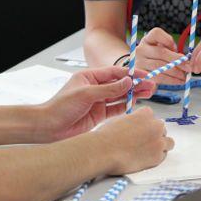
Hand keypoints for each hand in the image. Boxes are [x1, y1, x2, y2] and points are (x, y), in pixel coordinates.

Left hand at [41, 67, 155, 141]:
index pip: (115, 73)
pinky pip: (116, 109)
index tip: (144, 75)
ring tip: (149, 93)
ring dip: (134, 94)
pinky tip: (137, 103)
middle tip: (151, 85)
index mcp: (90, 77)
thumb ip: (109, 89)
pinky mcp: (99, 115)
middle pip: (120, 84)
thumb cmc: (61, 106)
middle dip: (136, 84)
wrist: (48, 127)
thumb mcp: (86, 94)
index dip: (130, 74)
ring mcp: (98, 101)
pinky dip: (127, 106)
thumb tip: (127, 81)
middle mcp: (95, 88)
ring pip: (120, 96)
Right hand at [96, 107, 173, 174]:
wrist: (104, 151)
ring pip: (168, 142)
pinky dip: (156, 157)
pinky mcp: (158, 156)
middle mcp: (156, 125)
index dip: (146, 124)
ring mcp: (159, 141)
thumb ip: (133, 120)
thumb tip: (136, 125)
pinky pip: (163, 156)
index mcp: (146, 114)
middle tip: (142, 142)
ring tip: (148, 151)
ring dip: (160, 145)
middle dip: (154, 135)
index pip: (152, 117)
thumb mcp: (120, 119)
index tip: (141, 130)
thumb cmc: (108, 135)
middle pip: (161, 129)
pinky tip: (145, 158)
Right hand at [136, 27, 189, 84]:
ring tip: (184, 76)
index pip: (156, 33)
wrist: (143, 71)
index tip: (178, 49)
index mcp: (148, 39)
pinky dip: (170, 80)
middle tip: (188, 68)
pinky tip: (178, 81)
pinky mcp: (140, 75)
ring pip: (159, 66)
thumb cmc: (158, 59)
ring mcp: (138, 62)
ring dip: (175, 72)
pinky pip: (157, 77)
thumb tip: (184, 59)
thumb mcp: (163, 50)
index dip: (169, 40)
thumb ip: (171, 50)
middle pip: (160, 52)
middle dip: (177, 61)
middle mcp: (140, 49)